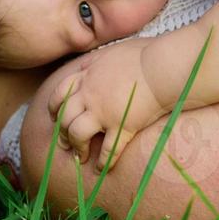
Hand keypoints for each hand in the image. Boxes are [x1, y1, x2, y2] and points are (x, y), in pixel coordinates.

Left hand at [47, 42, 167, 170]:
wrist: (163, 67)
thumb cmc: (145, 55)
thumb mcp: (112, 50)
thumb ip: (96, 60)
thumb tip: (87, 64)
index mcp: (88, 76)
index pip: (60, 93)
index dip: (55, 107)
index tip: (55, 117)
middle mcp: (90, 95)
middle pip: (65, 117)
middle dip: (62, 133)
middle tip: (65, 144)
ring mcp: (104, 112)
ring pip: (77, 134)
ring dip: (77, 148)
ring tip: (81, 158)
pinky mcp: (122, 126)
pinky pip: (108, 150)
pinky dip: (103, 162)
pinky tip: (102, 169)